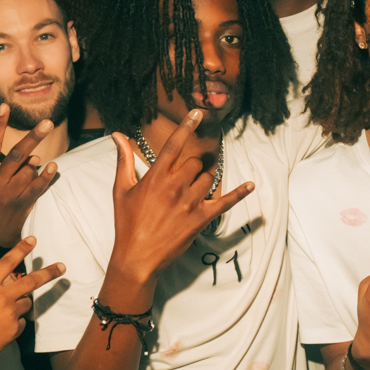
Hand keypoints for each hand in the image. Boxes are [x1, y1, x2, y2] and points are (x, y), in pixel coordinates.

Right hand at [0, 105, 63, 247]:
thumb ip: (8, 165)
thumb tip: (34, 156)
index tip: (5, 105)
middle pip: (16, 153)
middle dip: (33, 136)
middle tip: (47, 122)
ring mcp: (6, 193)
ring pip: (29, 169)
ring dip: (36, 167)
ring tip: (32, 172)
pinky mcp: (20, 204)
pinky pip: (37, 186)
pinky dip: (46, 175)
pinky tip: (53, 167)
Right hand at [0, 238, 64, 367]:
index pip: (7, 261)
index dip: (21, 249)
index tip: (32, 240)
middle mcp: (2, 297)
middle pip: (31, 281)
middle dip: (49, 272)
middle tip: (62, 267)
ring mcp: (10, 314)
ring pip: (26, 303)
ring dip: (20, 303)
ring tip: (3, 313)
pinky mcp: (14, 331)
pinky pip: (21, 322)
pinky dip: (15, 322)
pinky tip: (0, 329)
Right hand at [108, 114, 254, 287]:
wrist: (137, 256)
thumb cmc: (127, 223)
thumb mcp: (121, 189)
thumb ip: (123, 159)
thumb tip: (118, 135)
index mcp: (156, 177)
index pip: (174, 145)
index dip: (186, 126)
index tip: (198, 113)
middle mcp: (175, 186)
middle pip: (195, 162)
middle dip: (192, 165)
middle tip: (184, 176)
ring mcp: (190, 203)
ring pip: (208, 178)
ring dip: (204, 179)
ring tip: (193, 189)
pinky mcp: (201, 219)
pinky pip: (225, 202)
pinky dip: (239, 193)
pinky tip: (250, 185)